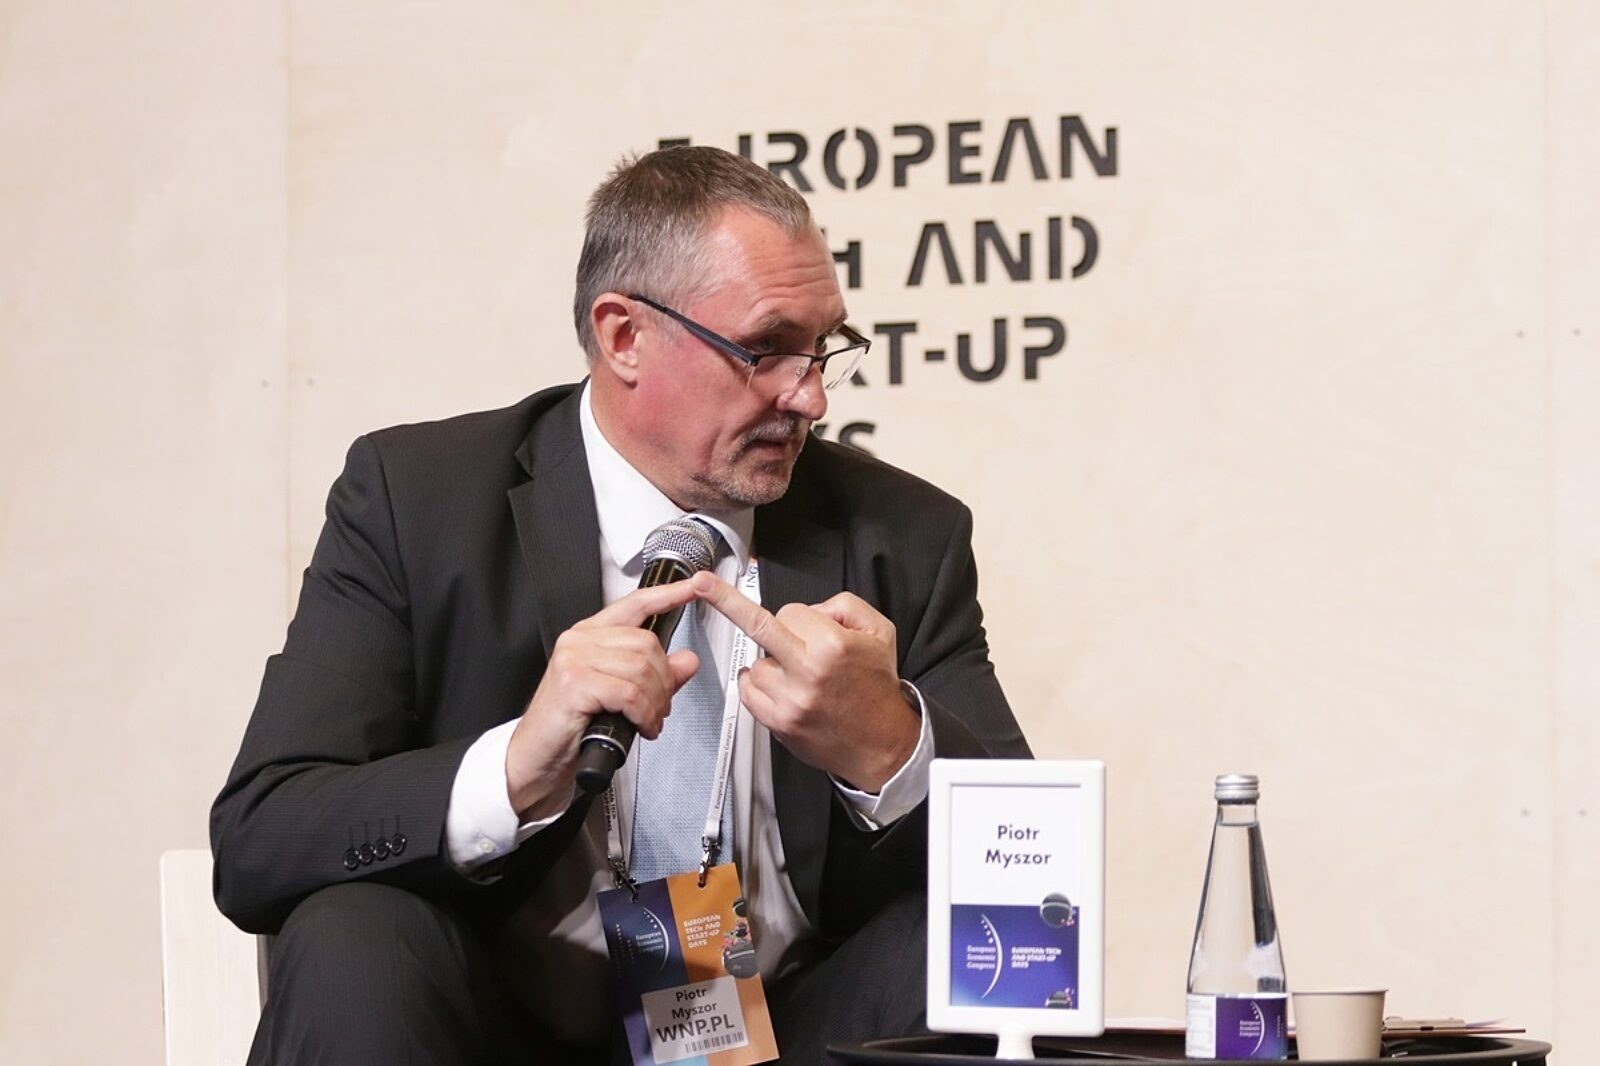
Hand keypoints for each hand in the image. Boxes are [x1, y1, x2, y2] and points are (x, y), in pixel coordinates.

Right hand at [505, 580, 700, 819]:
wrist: (537, 756)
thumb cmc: (570, 725)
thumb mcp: (619, 696)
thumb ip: (655, 675)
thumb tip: (686, 661)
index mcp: (590, 635)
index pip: (635, 605)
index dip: (668, 595)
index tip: (693, 587)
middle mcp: (580, 641)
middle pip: (646, 643)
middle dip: (665, 680)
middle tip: (660, 706)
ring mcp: (574, 659)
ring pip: (641, 669)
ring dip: (655, 702)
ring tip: (649, 720)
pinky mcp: (575, 683)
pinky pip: (629, 693)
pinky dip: (644, 713)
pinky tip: (640, 725)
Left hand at [690, 571, 919, 791]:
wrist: (882, 743)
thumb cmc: (877, 687)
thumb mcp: (880, 631)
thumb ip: (845, 606)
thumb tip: (808, 610)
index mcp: (833, 645)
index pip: (792, 611)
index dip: (801, 617)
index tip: (804, 623)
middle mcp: (808, 671)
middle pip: (757, 625)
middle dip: (726, 600)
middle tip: (701, 583)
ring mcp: (790, 699)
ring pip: (757, 662)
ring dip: (772, 663)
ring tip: (800, 677)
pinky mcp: (779, 722)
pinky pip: (748, 691)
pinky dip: (757, 685)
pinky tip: (780, 688)